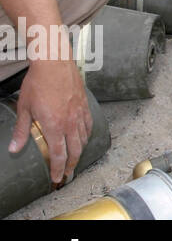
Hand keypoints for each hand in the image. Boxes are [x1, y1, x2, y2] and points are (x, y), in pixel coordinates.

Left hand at [9, 56, 91, 184]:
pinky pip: (89, 123)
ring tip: (75, 157)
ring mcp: (79, 112)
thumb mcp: (24, 108)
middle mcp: (70, 122)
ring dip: (79, 151)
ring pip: (84, 138)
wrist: (54, 62)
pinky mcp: (84, 104)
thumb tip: (14, 148)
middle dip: (71, 164)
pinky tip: (84, 136)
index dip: (59, 169)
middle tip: (68, 173)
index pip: (59, 154)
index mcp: (55, 126)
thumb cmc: (38, 83)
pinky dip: (87, 133)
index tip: (58, 178)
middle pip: (75, 150)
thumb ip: (22, 130)